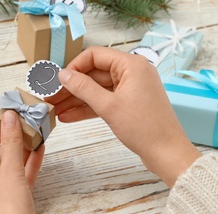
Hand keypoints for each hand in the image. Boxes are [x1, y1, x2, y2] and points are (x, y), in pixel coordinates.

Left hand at [0, 110, 50, 213]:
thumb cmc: (7, 211)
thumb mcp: (9, 171)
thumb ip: (11, 143)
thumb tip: (9, 117)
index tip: (7, 118)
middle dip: (13, 140)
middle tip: (25, 122)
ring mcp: (0, 194)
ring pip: (12, 166)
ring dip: (24, 150)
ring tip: (35, 132)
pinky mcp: (16, 201)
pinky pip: (22, 177)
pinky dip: (30, 164)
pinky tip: (39, 149)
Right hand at [46, 46, 200, 187]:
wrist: (166, 153)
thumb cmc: (144, 128)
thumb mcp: (108, 106)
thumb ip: (83, 88)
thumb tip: (63, 75)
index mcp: (131, 65)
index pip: (95, 56)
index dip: (74, 67)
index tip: (58, 80)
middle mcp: (131, 73)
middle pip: (93, 74)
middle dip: (71, 87)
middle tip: (51, 97)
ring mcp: (129, 89)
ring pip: (96, 90)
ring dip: (76, 100)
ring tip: (55, 110)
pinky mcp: (127, 104)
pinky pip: (103, 102)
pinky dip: (87, 108)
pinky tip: (68, 117)